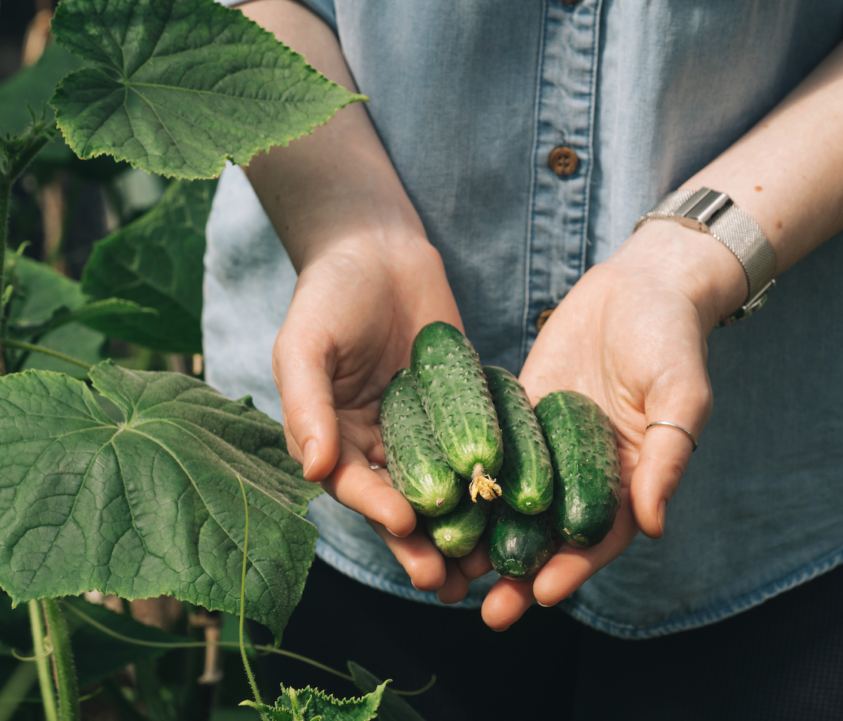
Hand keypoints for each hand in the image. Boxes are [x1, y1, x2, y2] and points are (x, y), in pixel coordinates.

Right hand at [272, 236, 473, 600]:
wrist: (377, 248)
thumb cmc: (329, 293)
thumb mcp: (305, 343)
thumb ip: (306, 403)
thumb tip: (309, 470)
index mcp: (334, 438)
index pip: (354, 485)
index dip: (377, 509)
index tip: (406, 528)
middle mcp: (378, 444)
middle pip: (401, 503)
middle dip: (423, 545)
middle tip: (447, 581)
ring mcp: (423, 428)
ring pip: (445, 488)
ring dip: (463, 529)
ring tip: (486, 567)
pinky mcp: (462, 407)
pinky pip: (480, 444)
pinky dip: (496, 477)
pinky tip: (518, 505)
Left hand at [472, 221, 746, 629]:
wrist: (640, 285)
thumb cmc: (672, 339)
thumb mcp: (680, 394)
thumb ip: (666, 458)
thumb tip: (653, 526)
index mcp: (627, 480)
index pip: (598, 536)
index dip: (573, 567)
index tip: (543, 594)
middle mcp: (582, 472)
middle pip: (547, 534)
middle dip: (519, 574)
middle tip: (487, 610)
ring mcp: (545, 445)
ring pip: (510, 503)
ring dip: (483, 539)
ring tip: (448, 573)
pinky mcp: (517, 413)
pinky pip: (488, 451)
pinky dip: (466, 480)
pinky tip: (434, 502)